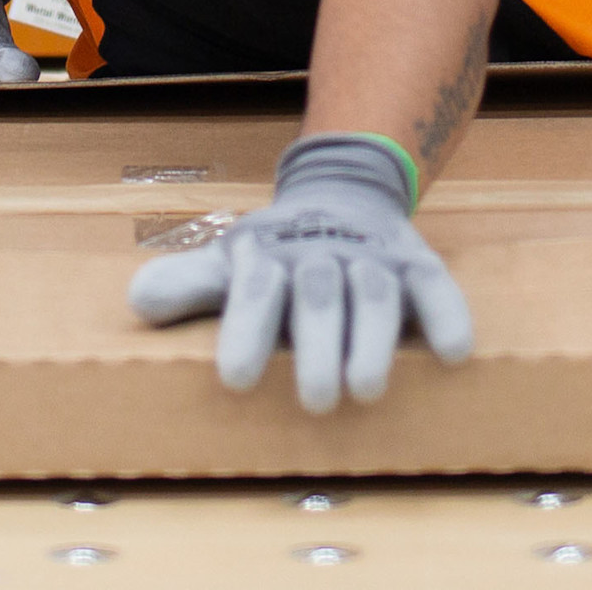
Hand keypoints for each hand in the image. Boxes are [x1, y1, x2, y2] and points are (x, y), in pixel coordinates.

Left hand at [127, 134, 472, 411]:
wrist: (342, 191)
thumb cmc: (276, 251)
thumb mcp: (231, 261)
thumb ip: (190, 285)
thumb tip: (139, 302)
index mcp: (269, 255)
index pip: (255, 291)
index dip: (247, 332)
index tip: (237, 380)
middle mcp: (321, 252)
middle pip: (317, 295)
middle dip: (316, 347)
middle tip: (313, 401)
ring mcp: (372, 255)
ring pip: (373, 294)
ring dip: (372, 341)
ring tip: (365, 391)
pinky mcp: (417, 263)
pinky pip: (436, 286)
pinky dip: (447, 316)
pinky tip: (452, 354)